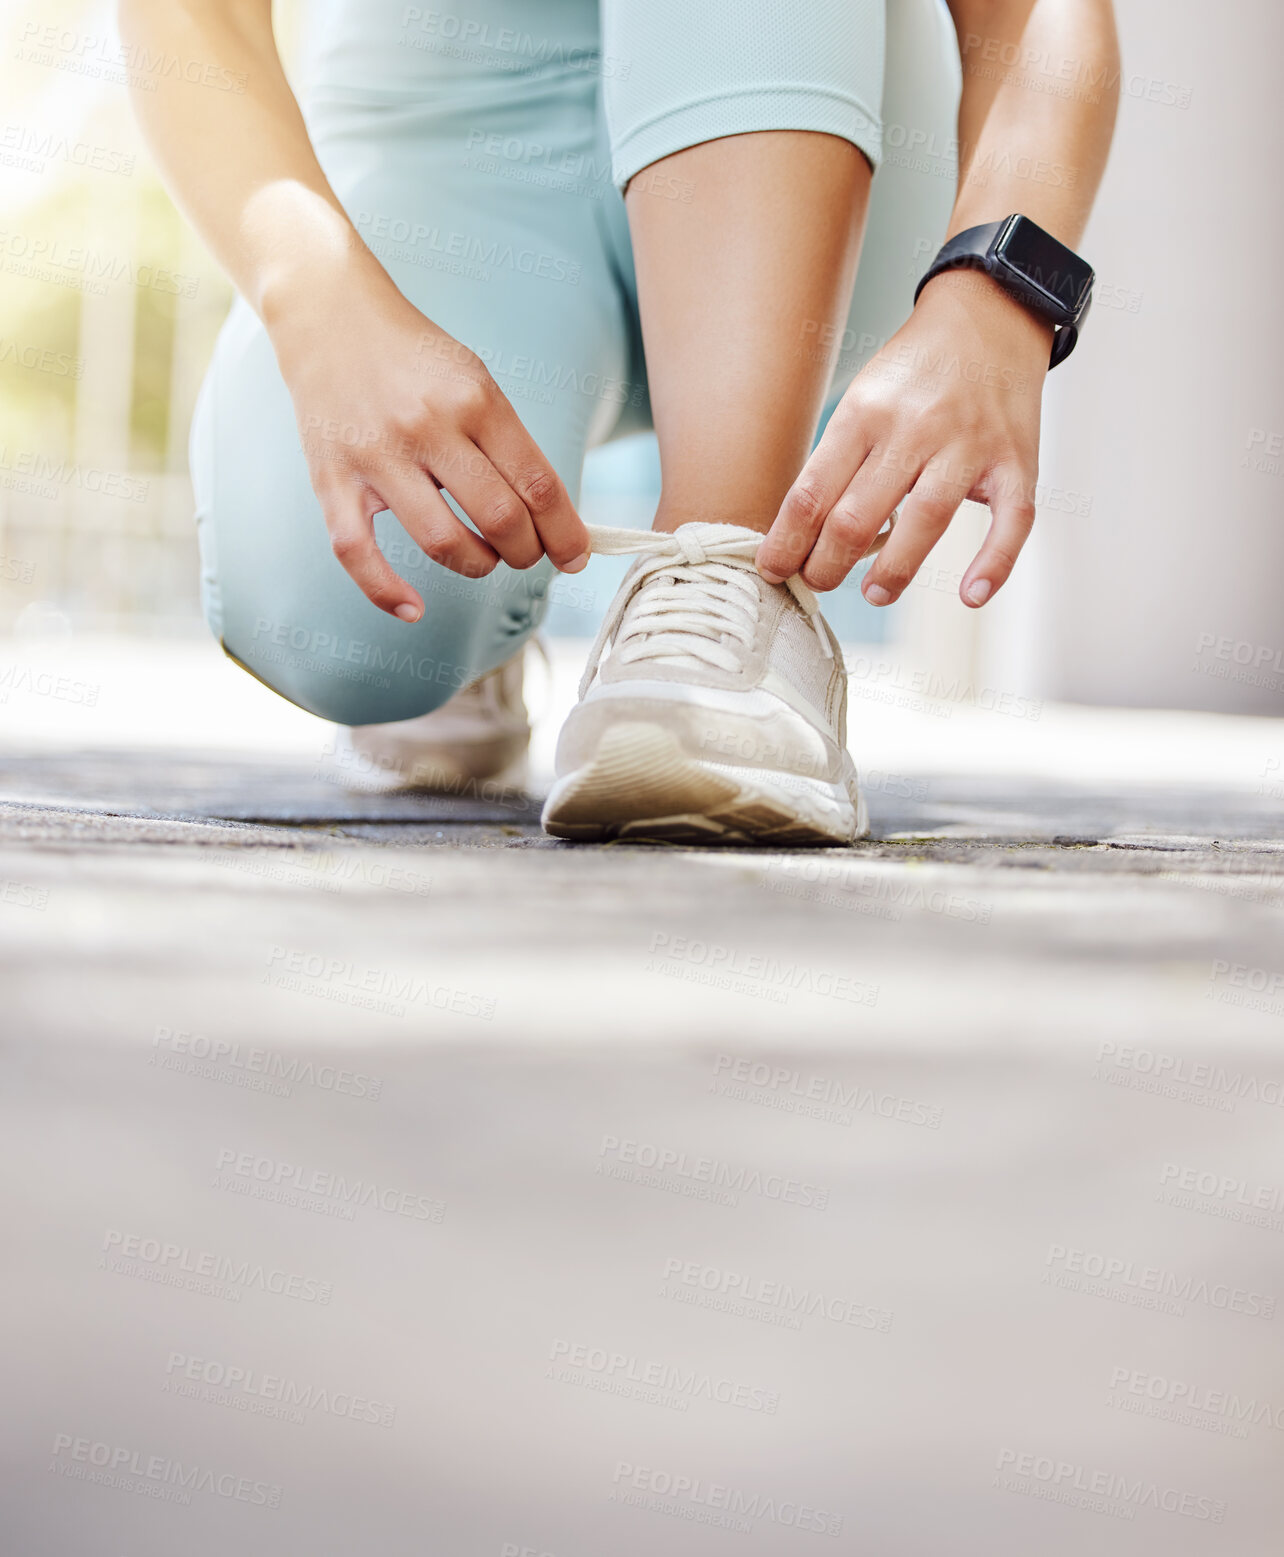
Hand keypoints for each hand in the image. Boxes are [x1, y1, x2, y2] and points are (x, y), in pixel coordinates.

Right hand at [269, 258, 588, 621]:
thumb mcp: (476, 381)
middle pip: (501, 519)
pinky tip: (414, 608)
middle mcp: (427, 427)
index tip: (575, 556)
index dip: (566, 533)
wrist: (328, 315)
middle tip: (526, 553)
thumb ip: (510, 445)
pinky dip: (387, 592)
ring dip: (478, 566)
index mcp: (474, 400)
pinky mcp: (331, 479)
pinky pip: (357, 553)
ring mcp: (376, 455)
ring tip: (483, 557)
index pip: (538, 485)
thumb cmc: (414, 359)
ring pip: (443, 543)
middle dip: (527, 553)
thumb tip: (552, 518)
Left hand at [757, 270, 1053, 607]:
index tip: (774, 569)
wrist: (990, 315)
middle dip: (828, 565)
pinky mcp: (1016, 462)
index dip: (786, 543)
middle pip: (858, 517)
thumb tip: (801, 533)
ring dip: (892, 572)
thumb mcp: (861, 399)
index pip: (811, 493)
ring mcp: (968, 446)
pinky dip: (994, 563)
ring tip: (874, 593)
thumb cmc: (916, 371)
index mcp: (863, 414)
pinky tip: (972, 595)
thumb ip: (837, 461)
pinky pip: (1010, 521)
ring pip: (925, 521)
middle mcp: (914, 429)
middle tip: (819, 583)